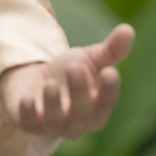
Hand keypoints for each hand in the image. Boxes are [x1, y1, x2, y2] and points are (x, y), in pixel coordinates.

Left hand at [0, 23, 134, 138]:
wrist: (34, 77)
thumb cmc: (68, 72)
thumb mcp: (90, 59)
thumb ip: (111, 49)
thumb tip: (128, 29)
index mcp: (97, 107)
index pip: (107, 103)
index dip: (109, 90)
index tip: (109, 72)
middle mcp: (77, 123)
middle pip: (82, 114)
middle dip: (79, 92)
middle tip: (74, 67)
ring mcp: (52, 126)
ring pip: (56, 122)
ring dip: (54, 104)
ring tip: (51, 84)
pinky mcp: (28, 123)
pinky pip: (29, 123)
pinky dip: (28, 113)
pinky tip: (27, 100)